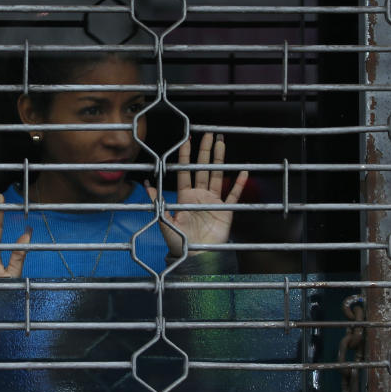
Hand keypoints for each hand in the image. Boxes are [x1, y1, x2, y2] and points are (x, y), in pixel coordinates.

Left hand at [144, 132, 247, 255]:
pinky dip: (238, 183)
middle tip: (209, 134)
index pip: (185, 171)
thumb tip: (147, 184)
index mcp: (185, 196)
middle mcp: (199, 195)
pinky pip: (234, 194)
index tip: (188, 139)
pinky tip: (243, 171)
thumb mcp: (165, 220)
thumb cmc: (179, 241)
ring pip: (217, 175)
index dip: (187, 155)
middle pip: (203, 168)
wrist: (196, 257)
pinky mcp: (226, 210)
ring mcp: (213, 201)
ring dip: (220, 159)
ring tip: (222, 143)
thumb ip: (158, 202)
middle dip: (206, 150)